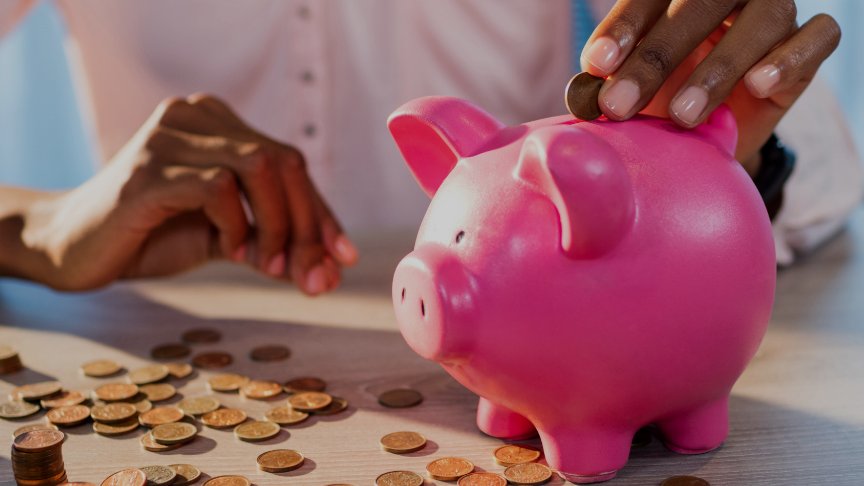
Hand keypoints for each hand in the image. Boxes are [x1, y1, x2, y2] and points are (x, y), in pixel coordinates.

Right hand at [9, 94, 357, 292]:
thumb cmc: (151, 236)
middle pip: (284, 160)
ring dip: (278, 224)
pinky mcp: (148, 169)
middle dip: (308, 224)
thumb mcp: (226, 239)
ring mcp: (169, 137)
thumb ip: (272, 246)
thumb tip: (328, 273)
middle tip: (313, 277)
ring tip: (270, 266)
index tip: (343, 258)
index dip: (322, 212)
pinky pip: (218, 186)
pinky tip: (228, 249)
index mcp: (218, 123)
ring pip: (260, 166)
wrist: (73, 250)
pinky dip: (237, 223)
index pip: (290, 162)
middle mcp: (196, 116)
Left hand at [581, 0, 839, 170]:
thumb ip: (612, 81)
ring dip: (717, 70)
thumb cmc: (664, 100)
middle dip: (654, 59)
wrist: (716, 134)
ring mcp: (773, 12)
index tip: (596, 64)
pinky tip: (758, 85)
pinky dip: (788, 59)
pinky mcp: (810, 45)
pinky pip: (817, 38)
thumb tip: (584, 94)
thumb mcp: (635, 90)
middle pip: (698, 6)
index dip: (623, 27)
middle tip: (620, 105)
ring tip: (681, 116)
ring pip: (761, 21)